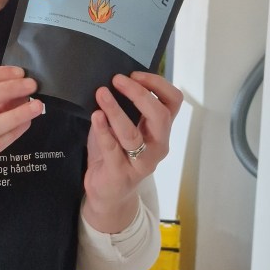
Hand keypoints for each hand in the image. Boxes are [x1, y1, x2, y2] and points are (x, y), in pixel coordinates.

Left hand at [82, 71, 182, 232]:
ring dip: (116, 110)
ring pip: (133, 134)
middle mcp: (157, 145)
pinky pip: (112, 149)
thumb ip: (126, 108)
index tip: (135, 74)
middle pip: (160, 116)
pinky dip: (104, 131)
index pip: (173, 101)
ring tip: (101, 93)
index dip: (157, 84)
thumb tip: (114, 79)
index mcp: (160, 130)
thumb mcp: (125, 128)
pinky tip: (96, 116)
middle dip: (139, 94)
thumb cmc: (116, 155)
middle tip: (118, 80)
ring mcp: (141, 162)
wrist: (108, 194)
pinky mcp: (121, 173)